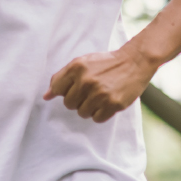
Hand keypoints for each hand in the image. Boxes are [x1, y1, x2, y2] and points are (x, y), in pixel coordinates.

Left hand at [43, 45, 159, 122]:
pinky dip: (100, 114)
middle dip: (77, 100)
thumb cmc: (105, 63)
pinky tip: (106, 103)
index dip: (65, 91)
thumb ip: (61, 78)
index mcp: (76, 68)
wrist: (134, 62)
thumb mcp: (81, 63)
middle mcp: (86, 81)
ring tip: (99, 97)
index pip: (57, 89)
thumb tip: (46, 96)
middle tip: (89, 92)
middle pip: (69, 104)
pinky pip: (97, 119)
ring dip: (89, 108)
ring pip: (82, 113)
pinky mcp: (113, 104)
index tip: (74, 88)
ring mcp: (100, 93)